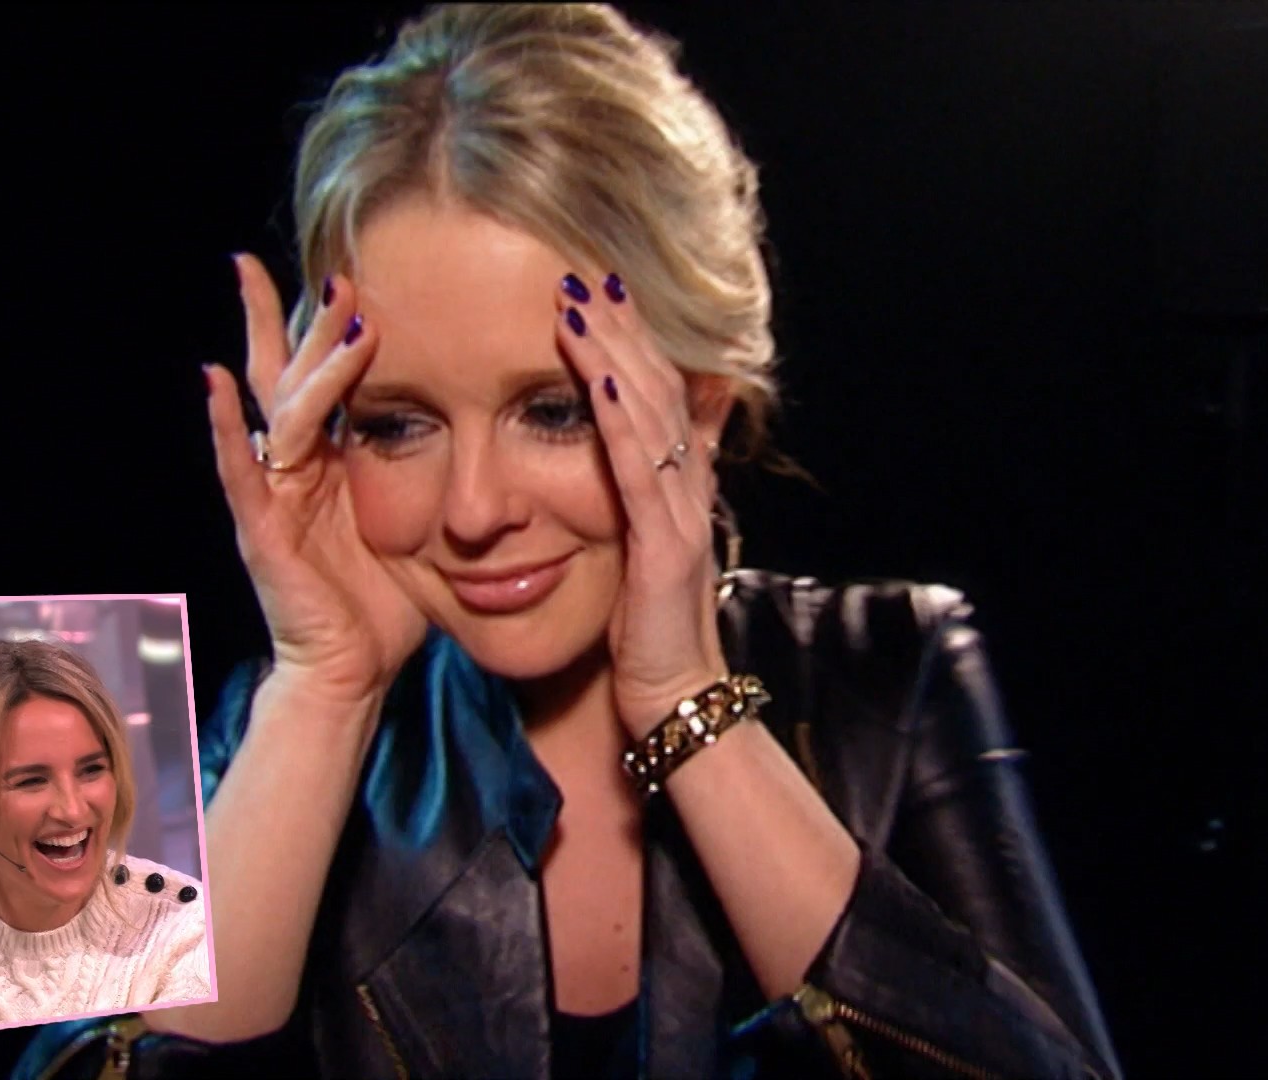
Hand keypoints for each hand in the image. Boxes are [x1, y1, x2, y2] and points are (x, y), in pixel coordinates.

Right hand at [204, 255, 427, 706]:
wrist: (351, 672)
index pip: (324, 381)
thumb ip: (427, 474)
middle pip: (290, 377)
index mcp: (329, 464)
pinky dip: (225, 427)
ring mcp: (272, 495)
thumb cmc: (382, 604)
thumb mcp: (413, 522)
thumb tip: (485, 430)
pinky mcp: (261, 530)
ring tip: (326, 312)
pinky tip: (216, 383)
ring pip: (284, 410)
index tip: (350, 274)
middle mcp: (293, 469)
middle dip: (306, 321)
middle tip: (330, 268)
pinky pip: (240, 469)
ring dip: (305, 359)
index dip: (332, 330)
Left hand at [552, 272, 730, 735]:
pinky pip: (641, 470)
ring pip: (651, 414)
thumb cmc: (647, 627)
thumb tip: (637, 445)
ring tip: (579, 302)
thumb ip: (644, 488)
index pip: (658, 390)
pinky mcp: (666, 545)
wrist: (675, 696)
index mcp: (678, 481)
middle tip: (583, 269)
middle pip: (658, 384)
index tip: (596, 286)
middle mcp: (688, 484)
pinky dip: (621, 420)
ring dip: (615, 352)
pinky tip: (602, 377)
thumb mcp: (643, 544)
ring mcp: (682, 511)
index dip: (630, 337)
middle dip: (620, 326)